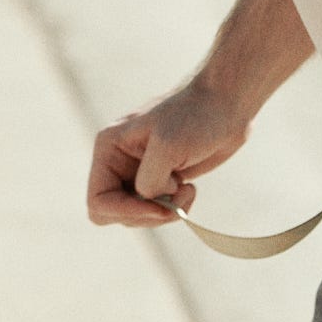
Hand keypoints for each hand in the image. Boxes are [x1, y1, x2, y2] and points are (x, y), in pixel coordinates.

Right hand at [88, 79, 248, 228]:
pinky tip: (190, 189)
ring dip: (164, 211)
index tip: (159, 208)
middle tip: (172, 202)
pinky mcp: (160, 180)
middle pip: (115, 214)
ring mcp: (138, 172)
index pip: (98, 200)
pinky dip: (175, 209)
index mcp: (109, 148)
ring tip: (186, 189)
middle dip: (145, 214)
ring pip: (137, 215)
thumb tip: (148, 201)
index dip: (125, 211)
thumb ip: (149, 181)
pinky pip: (157, 211)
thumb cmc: (194, 117)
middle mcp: (118, 162)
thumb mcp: (167, 146)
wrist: (224, 106)